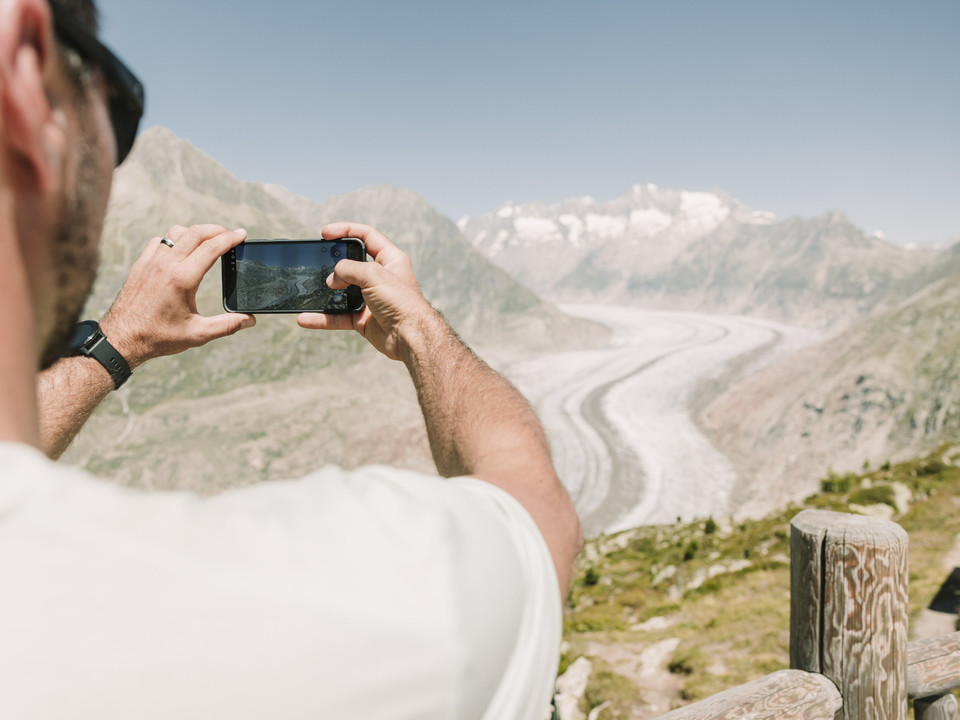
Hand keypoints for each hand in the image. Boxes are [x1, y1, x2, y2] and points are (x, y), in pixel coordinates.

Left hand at [100, 224, 255, 367]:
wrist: (121, 339)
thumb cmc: (158, 337)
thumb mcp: (197, 334)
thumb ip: (227, 325)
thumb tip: (250, 321)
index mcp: (182, 279)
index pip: (211, 248)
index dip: (230, 238)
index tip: (242, 234)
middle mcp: (166, 265)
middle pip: (196, 233)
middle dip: (217, 230)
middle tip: (230, 234)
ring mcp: (150, 262)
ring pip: (176, 232)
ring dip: (195, 232)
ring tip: (207, 241)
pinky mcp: (140, 264)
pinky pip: (160, 241)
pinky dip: (174, 240)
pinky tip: (180, 250)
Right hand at [297, 223, 433, 359]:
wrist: (410, 337)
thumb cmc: (401, 302)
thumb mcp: (374, 275)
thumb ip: (348, 270)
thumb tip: (331, 279)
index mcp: (389, 259)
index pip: (366, 235)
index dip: (346, 230)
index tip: (325, 232)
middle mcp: (380, 277)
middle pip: (350, 263)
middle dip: (333, 263)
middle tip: (317, 262)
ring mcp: (370, 299)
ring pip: (341, 292)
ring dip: (324, 293)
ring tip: (309, 289)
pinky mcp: (363, 319)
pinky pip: (338, 316)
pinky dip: (322, 318)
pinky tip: (306, 318)